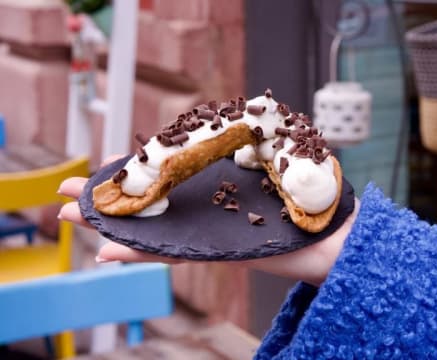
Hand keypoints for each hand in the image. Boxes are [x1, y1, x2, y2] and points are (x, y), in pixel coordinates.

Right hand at [58, 155, 358, 286]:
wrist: (334, 233)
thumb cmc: (314, 187)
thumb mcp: (279, 145)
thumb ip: (249, 136)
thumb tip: (225, 123)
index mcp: (220, 180)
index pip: (168, 172)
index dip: (135, 170)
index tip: (107, 166)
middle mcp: (210, 207)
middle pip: (152, 202)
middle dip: (110, 198)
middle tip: (66, 196)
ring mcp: (210, 231)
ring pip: (152, 228)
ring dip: (112, 225)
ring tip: (72, 218)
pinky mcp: (218, 253)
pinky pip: (173, 253)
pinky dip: (142, 252)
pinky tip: (108, 250)